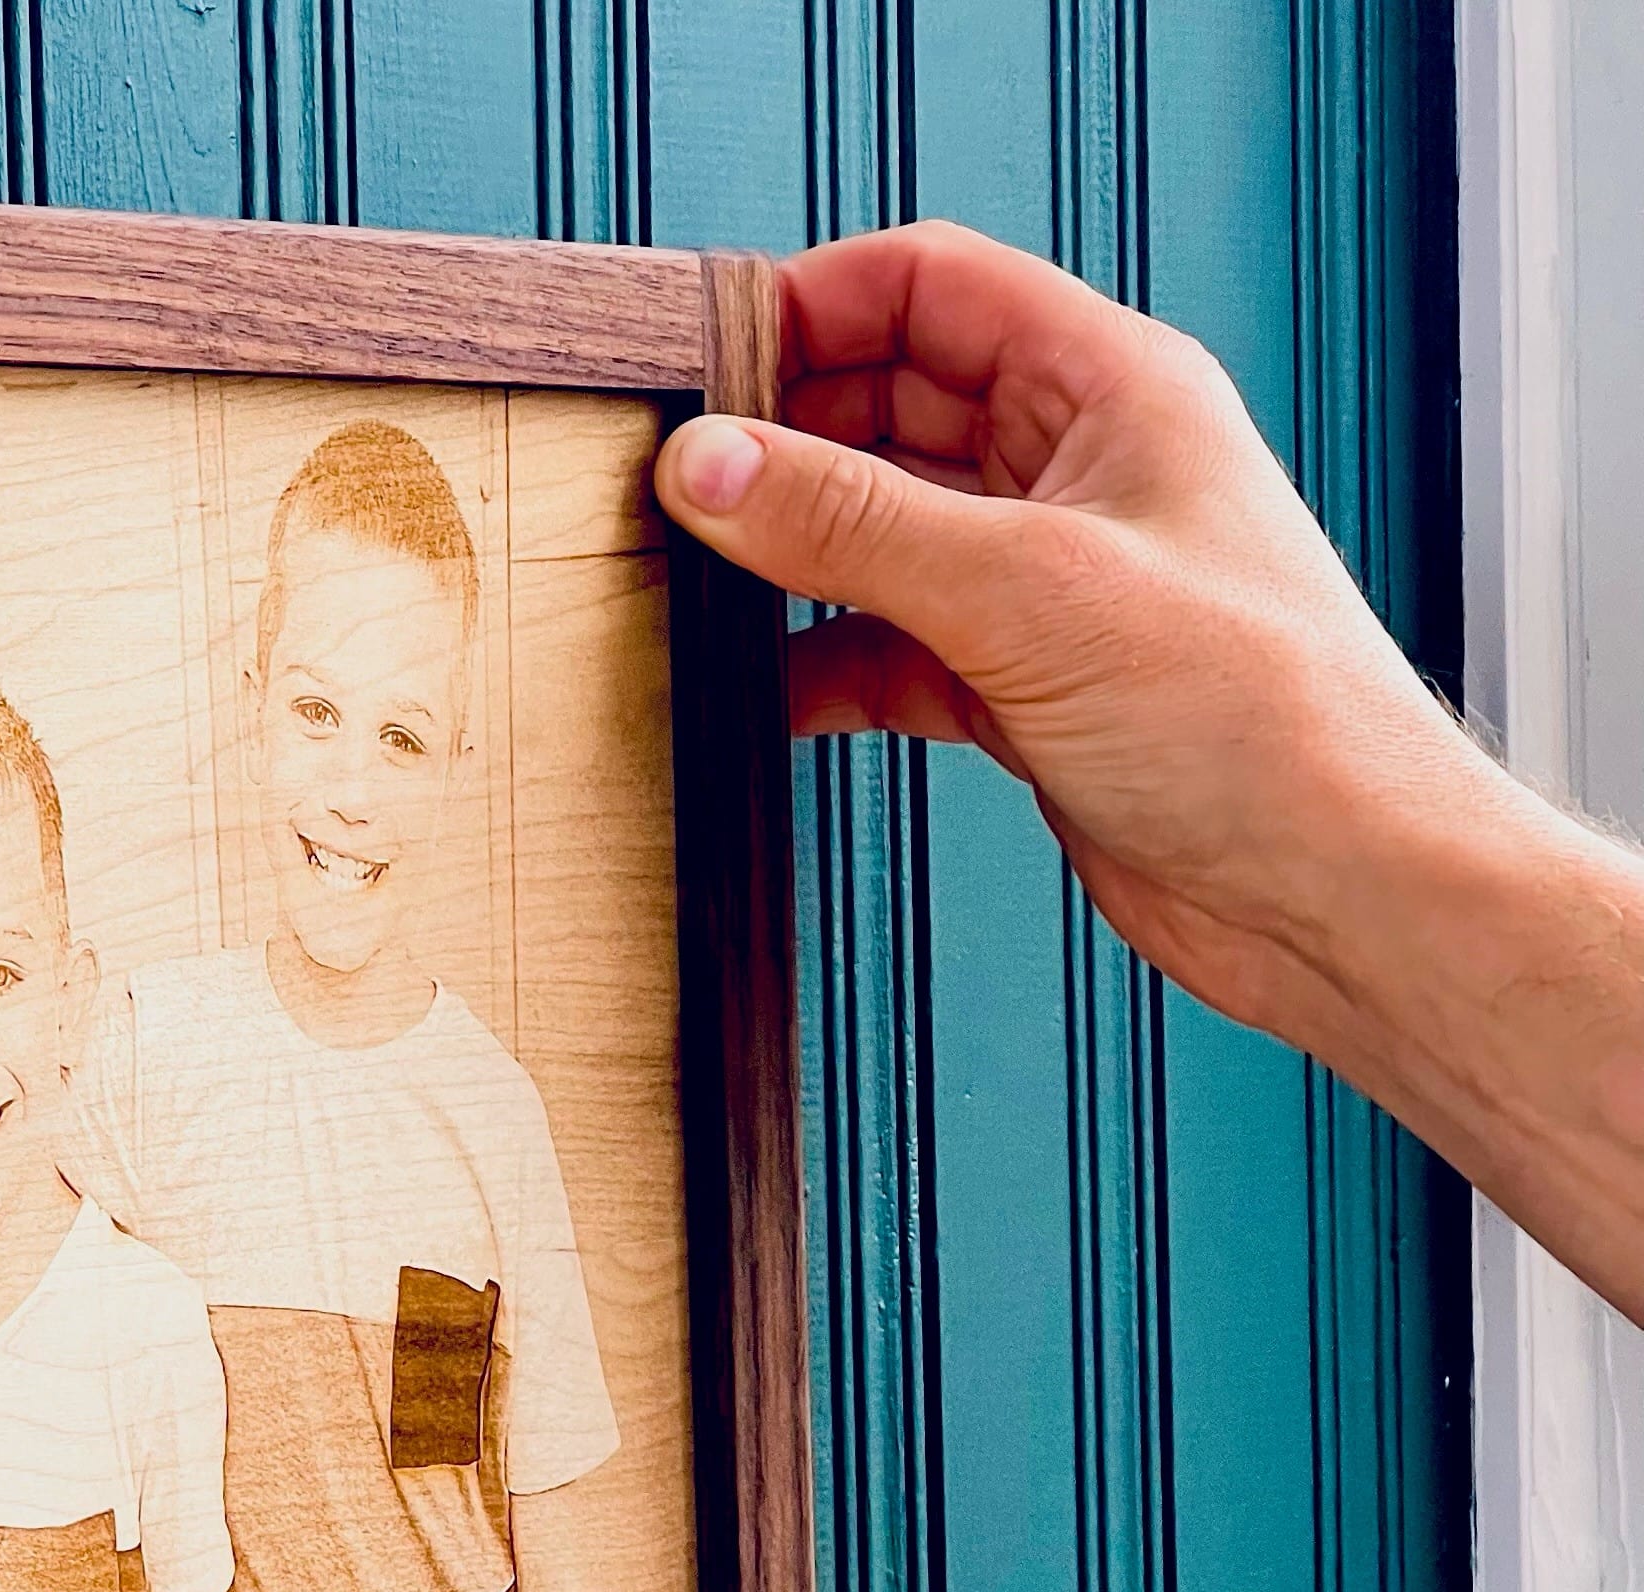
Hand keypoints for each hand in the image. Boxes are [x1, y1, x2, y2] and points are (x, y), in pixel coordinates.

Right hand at [652, 221, 1497, 1060]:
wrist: (1331, 886)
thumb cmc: (1259, 717)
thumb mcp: (1029, 591)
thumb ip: (855, 525)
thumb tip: (709, 465)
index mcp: (1108, 389)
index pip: (930, 289)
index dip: (811, 307)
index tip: (704, 368)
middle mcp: (1073, 472)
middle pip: (887, 406)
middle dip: (782, 439)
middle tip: (677, 492)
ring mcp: (1043, 584)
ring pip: (879, 534)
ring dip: (791, 559)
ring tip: (694, 590)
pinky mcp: (1019, 688)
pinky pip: (885, 650)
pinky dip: (817, 668)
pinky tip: (758, 697)